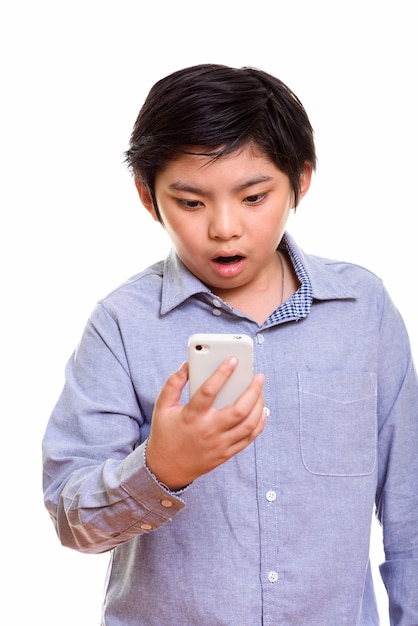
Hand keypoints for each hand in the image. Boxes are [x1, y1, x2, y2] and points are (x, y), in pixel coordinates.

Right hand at [145, 358, 265, 489]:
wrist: (166, 469)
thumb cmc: (165, 434)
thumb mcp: (162, 407)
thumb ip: (174, 384)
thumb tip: (188, 365)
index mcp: (191, 416)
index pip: (209, 391)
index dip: (222, 373)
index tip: (233, 359)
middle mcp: (208, 431)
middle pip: (238, 410)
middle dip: (253, 390)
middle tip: (258, 376)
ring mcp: (219, 444)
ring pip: (248, 424)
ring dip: (259, 405)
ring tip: (260, 391)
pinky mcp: (226, 454)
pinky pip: (249, 439)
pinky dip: (259, 423)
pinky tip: (262, 411)